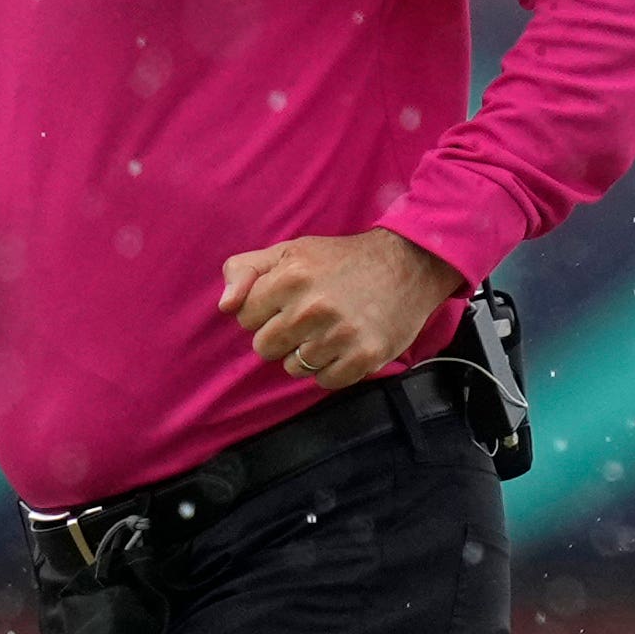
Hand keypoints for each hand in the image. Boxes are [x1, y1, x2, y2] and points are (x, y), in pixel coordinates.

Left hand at [221, 229, 462, 391]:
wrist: (408, 265)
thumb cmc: (341, 260)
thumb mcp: (289, 252)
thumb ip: (245, 270)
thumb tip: (225, 307)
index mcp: (290, 278)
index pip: (244, 318)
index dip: (263, 311)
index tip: (286, 302)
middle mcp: (312, 308)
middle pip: (265, 347)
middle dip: (280, 336)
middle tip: (307, 320)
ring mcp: (340, 335)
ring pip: (293, 368)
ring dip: (306, 355)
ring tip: (328, 333)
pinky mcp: (366, 357)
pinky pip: (325, 382)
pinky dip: (331, 370)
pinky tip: (344, 348)